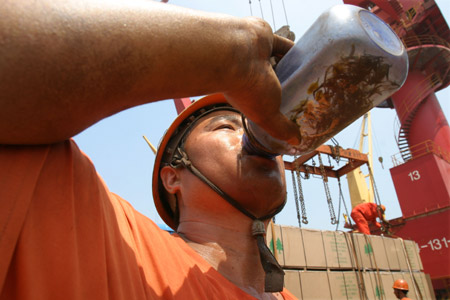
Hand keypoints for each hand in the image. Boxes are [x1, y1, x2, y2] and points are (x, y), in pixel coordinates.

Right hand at [223, 18, 299, 144]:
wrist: (233, 53)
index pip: (266, 101)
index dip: (278, 105)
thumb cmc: (246, 88)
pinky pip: (283, 44)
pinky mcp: (265, 39)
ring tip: (311, 75)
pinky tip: (309, 55)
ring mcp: (258, 57)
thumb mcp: (266, 115)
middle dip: (288, 86)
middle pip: (275, 81)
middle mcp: (252, 75)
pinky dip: (294, 49)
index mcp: (249, 93)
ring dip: (292, 67)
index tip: (294, 109)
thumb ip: (280, 129)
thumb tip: (297, 143)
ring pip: (280, 63)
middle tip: (309, 92)